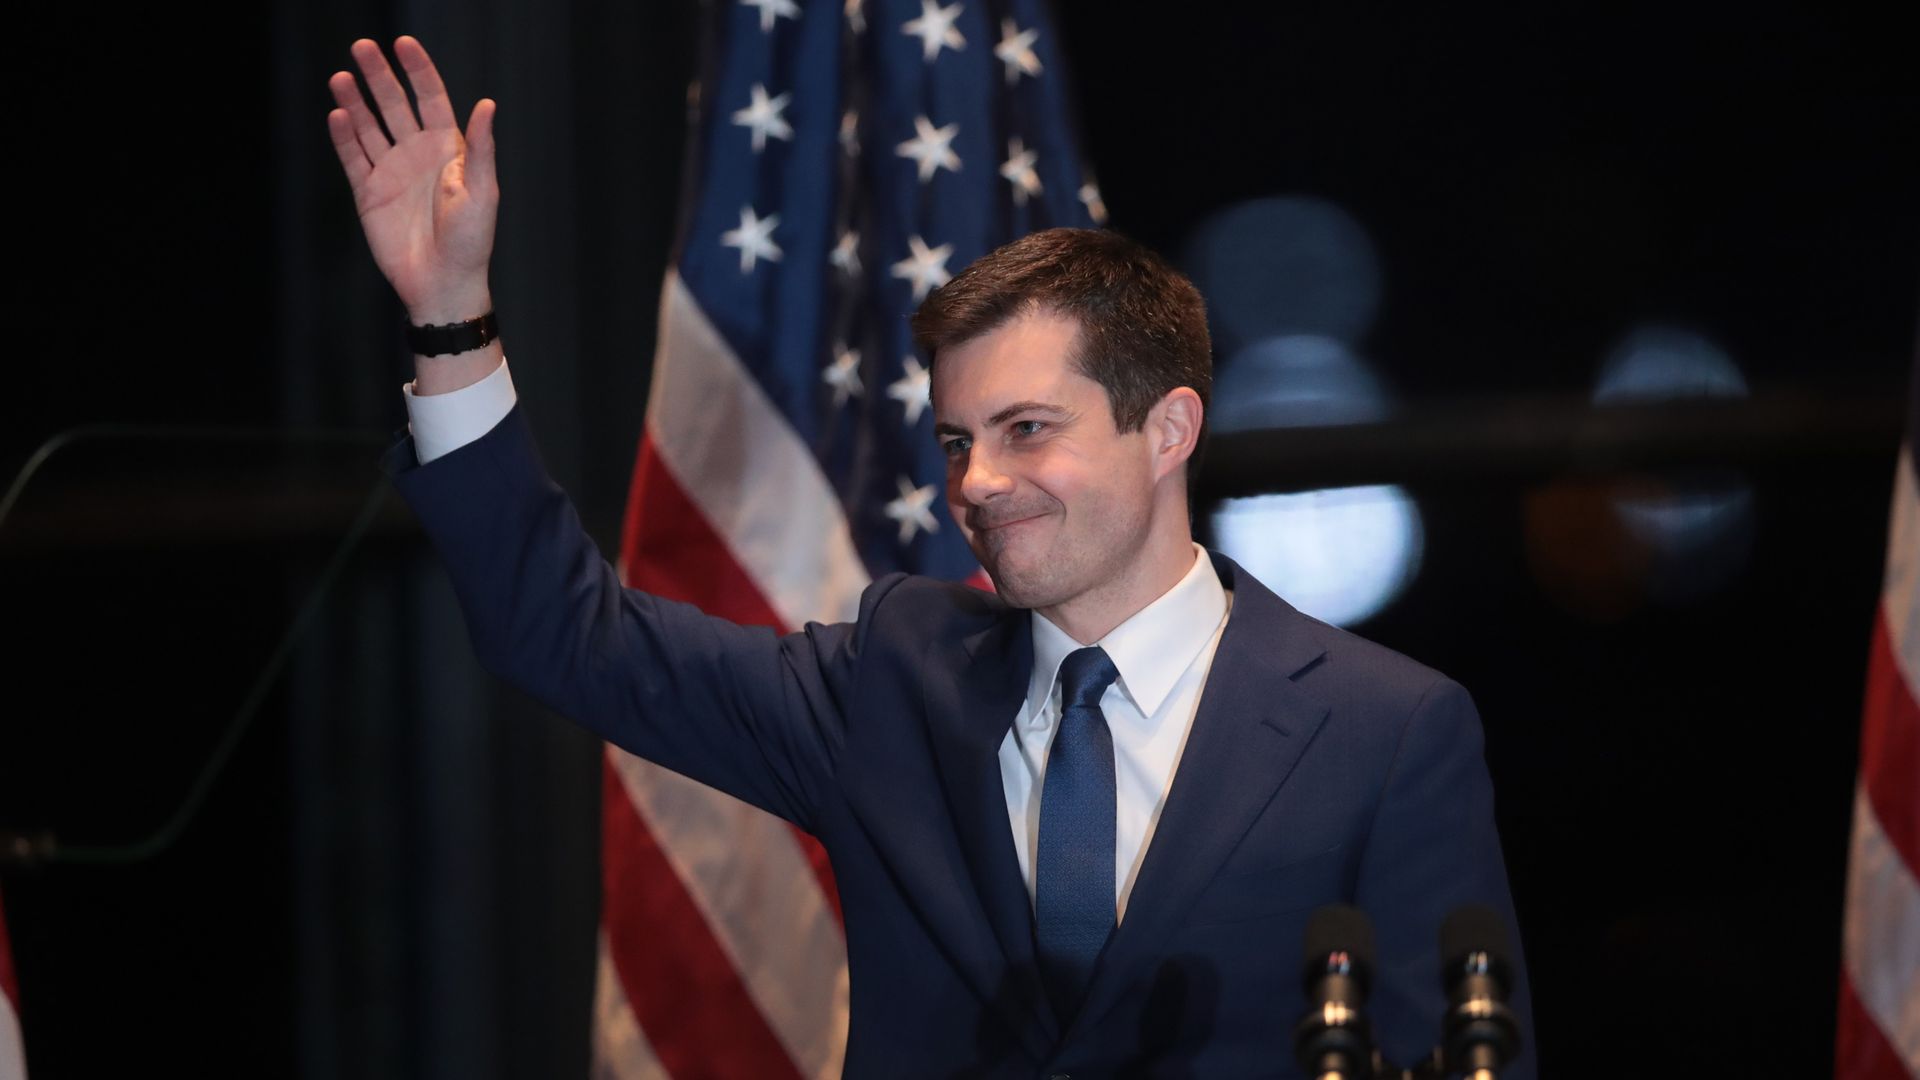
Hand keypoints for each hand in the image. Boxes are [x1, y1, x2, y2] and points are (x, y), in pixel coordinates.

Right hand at [327, 37, 496, 324]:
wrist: (443, 283)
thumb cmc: (471, 241)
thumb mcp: (482, 192)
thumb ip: (480, 148)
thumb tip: (487, 104)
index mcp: (448, 149)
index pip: (431, 98)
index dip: (418, 70)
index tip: (403, 44)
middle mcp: (417, 154)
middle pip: (394, 104)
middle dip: (379, 76)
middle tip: (361, 47)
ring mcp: (391, 171)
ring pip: (369, 126)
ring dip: (355, 101)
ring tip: (340, 77)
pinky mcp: (369, 193)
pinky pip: (353, 158)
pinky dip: (344, 137)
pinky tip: (337, 115)